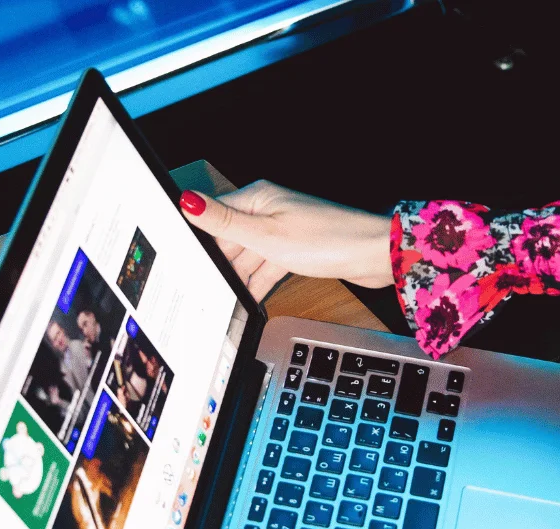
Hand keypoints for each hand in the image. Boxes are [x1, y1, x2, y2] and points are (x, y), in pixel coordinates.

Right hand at [179, 180, 393, 300]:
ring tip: (221, 297)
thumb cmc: (328, 239)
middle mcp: (268, 211)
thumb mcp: (266, 236)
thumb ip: (225, 222)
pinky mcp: (295, 250)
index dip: (198, 237)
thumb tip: (188, 201)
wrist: (374, 255)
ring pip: (248, 255)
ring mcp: (282, 231)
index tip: (184, 259)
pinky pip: (267, 266)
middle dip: (217, 261)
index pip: (215, 214)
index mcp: (257, 199)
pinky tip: (247, 298)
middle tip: (202, 286)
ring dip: (237, 276)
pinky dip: (257, 282)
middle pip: (230, 238)